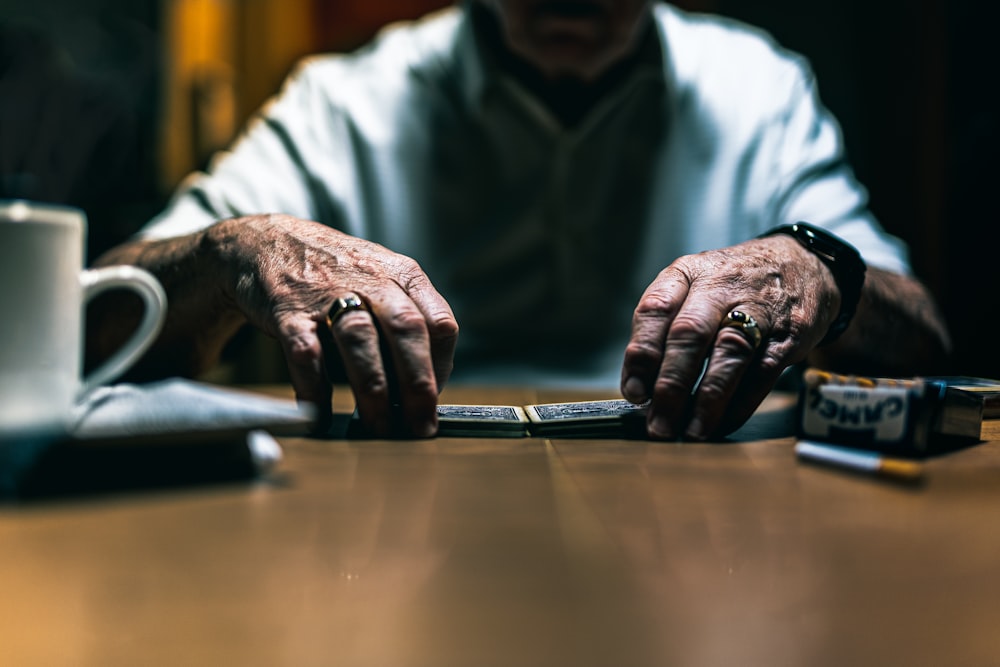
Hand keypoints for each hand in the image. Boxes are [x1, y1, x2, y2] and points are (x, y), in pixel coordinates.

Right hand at [208, 214, 458, 436]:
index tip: (435, 400)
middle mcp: (370, 279)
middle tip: (421, 427)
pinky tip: (321, 415)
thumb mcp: (381, 279)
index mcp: (401, 275)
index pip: (440, 323)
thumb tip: (426, 384)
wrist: (262, 241)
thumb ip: (406, 321)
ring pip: (361, 339)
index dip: (442, 367)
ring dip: (374, 389)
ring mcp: (327, 293)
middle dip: (418, 384)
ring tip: (379, 428)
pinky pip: (306, 352)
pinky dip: (315, 388)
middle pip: (407, 330)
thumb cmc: (334, 272)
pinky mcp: (287, 310)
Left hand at [620, 234, 837, 439]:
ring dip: (707, 400)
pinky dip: (740, 403)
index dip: (641, 354)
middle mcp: (720, 285)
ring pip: (729, 354)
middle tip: (659, 425)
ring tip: (691, 432)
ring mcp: (758, 308)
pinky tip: (723, 423)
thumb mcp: (694, 286)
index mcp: (687, 273)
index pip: (655, 309)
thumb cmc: (733, 286)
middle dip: (671, 385)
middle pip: (690, 334)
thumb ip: (666, 328)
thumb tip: (642, 389)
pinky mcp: (789, 334)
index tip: (634, 393)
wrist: (802, 263)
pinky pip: (762, 372)